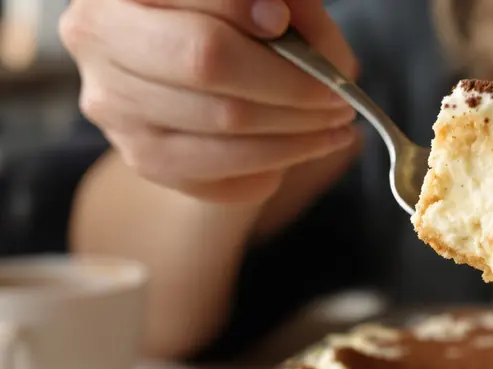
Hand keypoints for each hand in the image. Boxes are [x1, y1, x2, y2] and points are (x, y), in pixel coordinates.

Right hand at [59, 0, 360, 204]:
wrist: (191, 75)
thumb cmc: (233, 24)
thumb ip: (282, 0)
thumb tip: (276, 20)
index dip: (240, 9)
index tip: (284, 22)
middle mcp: (98, 39)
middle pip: (206, 63)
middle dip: (290, 83)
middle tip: (338, 95)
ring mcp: (113, 105)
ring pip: (223, 124)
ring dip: (298, 129)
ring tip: (337, 124)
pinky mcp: (140, 157)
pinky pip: (222, 171)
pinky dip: (278, 161)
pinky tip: (305, 145)